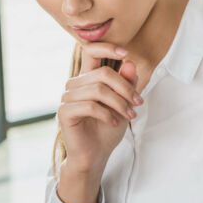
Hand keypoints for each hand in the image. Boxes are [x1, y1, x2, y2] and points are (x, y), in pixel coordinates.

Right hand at [56, 42, 140, 202]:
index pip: (90, 52)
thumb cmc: (107, 129)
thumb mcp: (123, 104)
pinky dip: (107, 114)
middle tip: (138, 103)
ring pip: (97, 89)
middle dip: (125, 88)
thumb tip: (130, 63)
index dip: (106, 47)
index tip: (126, 52)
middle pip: (102, 74)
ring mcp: (67, 98)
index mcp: (86, 79)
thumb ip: (126, 84)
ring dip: (119, 103)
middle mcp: (74, 85)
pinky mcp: (64, 112)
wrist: (96, 155)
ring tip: (129, 115)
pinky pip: (89, 105)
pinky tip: (114, 122)